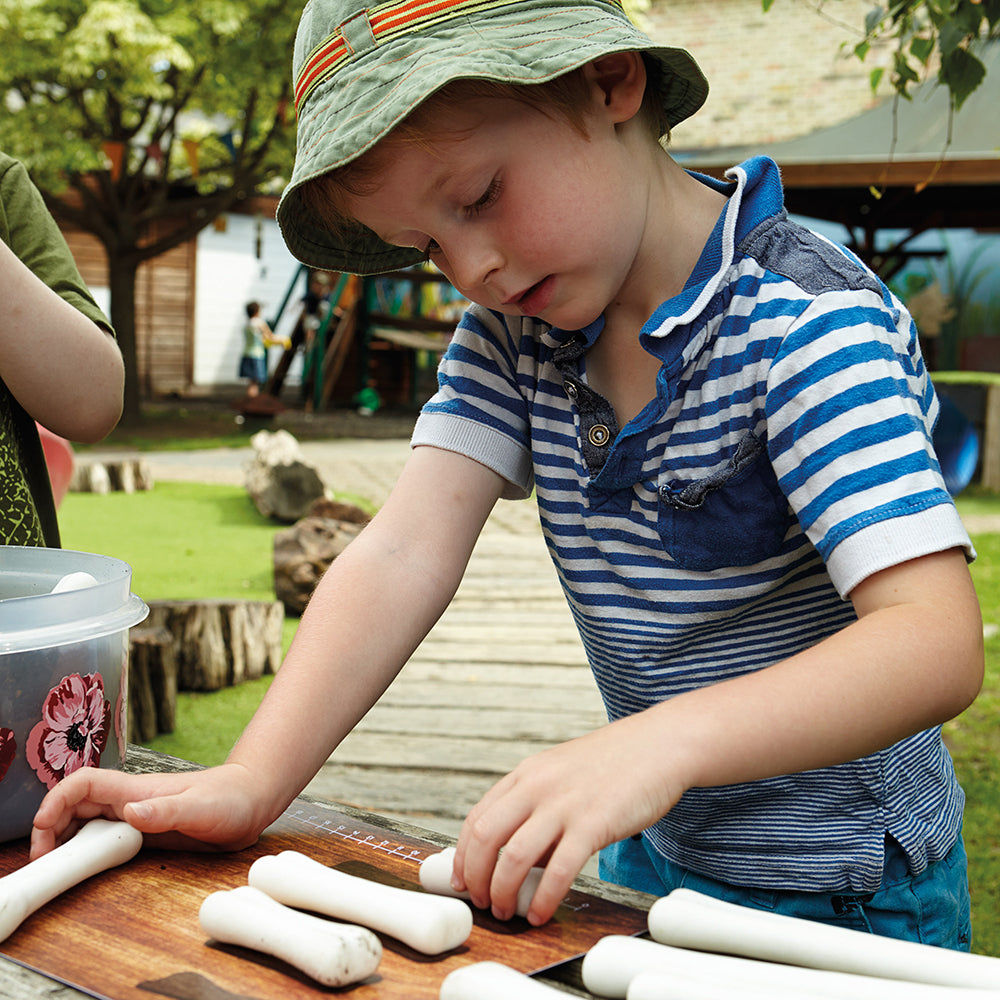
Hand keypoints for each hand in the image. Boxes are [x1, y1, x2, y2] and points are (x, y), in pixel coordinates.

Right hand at [29, 763, 268, 859]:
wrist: (252, 802)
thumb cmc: (231, 798)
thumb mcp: (200, 807)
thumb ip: (166, 810)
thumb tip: (131, 813)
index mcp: (137, 790)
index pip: (83, 785)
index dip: (56, 802)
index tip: (42, 830)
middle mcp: (131, 801)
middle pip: (74, 806)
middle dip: (49, 828)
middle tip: (43, 860)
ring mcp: (136, 817)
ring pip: (86, 823)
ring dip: (66, 841)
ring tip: (57, 867)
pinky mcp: (144, 833)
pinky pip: (105, 839)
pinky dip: (88, 851)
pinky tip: (86, 867)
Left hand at [452, 713, 688, 925]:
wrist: (659, 745)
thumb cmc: (614, 765)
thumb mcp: (561, 774)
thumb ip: (537, 807)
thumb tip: (518, 858)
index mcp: (526, 773)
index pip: (476, 817)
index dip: (463, 855)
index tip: (463, 880)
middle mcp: (537, 786)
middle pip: (484, 837)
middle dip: (476, 878)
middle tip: (481, 902)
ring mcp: (564, 804)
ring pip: (513, 856)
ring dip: (503, 892)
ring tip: (507, 911)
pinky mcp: (593, 824)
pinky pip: (558, 870)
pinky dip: (544, 898)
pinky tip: (542, 913)